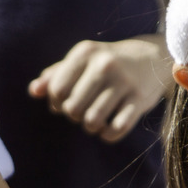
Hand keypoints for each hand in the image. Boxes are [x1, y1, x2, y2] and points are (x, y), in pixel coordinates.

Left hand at [28, 34, 170, 142]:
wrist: (153, 56)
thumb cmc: (108, 62)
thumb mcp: (83, 60)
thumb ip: (55, 74)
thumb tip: (34, 91)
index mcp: (85, 52)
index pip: (57, 90)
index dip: (57, 103)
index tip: (68, 101)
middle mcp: (104, 64)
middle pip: (72, 109)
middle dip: (75, 116)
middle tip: (84, 110)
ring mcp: (124, 81)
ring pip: (92, 121)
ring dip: (91, 127)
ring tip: (96, 120)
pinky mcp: (140, 99)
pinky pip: (117, 129)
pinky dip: (109, 135)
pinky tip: (110, 128)